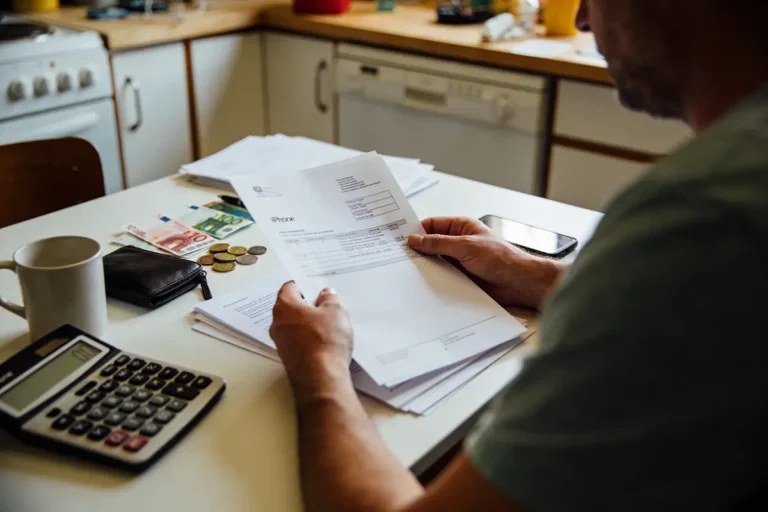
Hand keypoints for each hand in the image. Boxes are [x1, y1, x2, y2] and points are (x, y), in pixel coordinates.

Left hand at [270, 282, 353, 392]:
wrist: (321, 378)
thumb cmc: (325, 341)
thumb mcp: (335, 312)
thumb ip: (330, 299)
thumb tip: (326, 295)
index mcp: (285, 305)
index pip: (290, 287)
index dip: (305, 286)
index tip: (316, 288)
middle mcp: (277, 323)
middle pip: (291, 307)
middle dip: (308, 305)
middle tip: (327, 306)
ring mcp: (281, 342)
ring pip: (294, 325)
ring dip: (309, 324)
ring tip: (330, 326)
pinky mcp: (289, 358)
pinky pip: (298, 342)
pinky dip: (309, 339)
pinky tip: (326, 343)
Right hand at [408, 217, 564, 308]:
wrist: (519, 283)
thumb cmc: (502, 258)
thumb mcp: (466, 246)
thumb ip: (439, 243)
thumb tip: (416, 239)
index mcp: (461, 228)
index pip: (432, 225)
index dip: (416, 231)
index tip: (399, 238)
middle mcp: (458, 244)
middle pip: (430, 245)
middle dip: (417, 250)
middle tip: (398, 256)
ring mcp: (458, 262)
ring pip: (434, 263)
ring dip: (424, 268)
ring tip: (406, 272)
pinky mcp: (459, 279)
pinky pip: (440, 278)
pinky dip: (432, 281)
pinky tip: (421, 285)